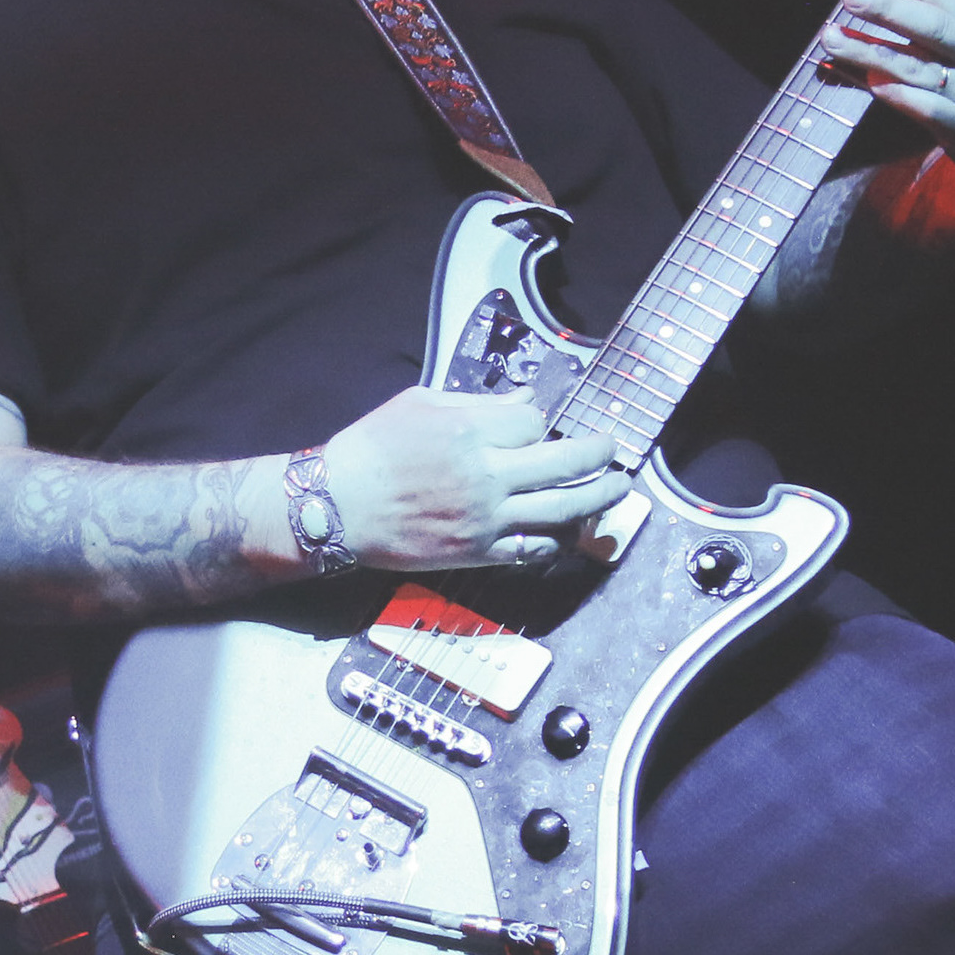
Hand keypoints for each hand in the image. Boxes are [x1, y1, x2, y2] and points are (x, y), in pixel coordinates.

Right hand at [324, 387, 631, 571]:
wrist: (336, 507)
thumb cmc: (372, 449)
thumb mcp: (420, 404)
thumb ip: (478, 403)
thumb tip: (526, 402)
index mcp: (470, 432)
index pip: (534, 422)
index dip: (540, 422)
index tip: (535, 427)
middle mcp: (486, 475)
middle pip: (565, 463)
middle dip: (599, 454)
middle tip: (614, 451)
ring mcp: (486, 519)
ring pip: (562, 509)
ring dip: (598, 498)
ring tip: (618, 489)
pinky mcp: (479, 552)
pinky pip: (534, 548)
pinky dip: (558, 538)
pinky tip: (570, 529)